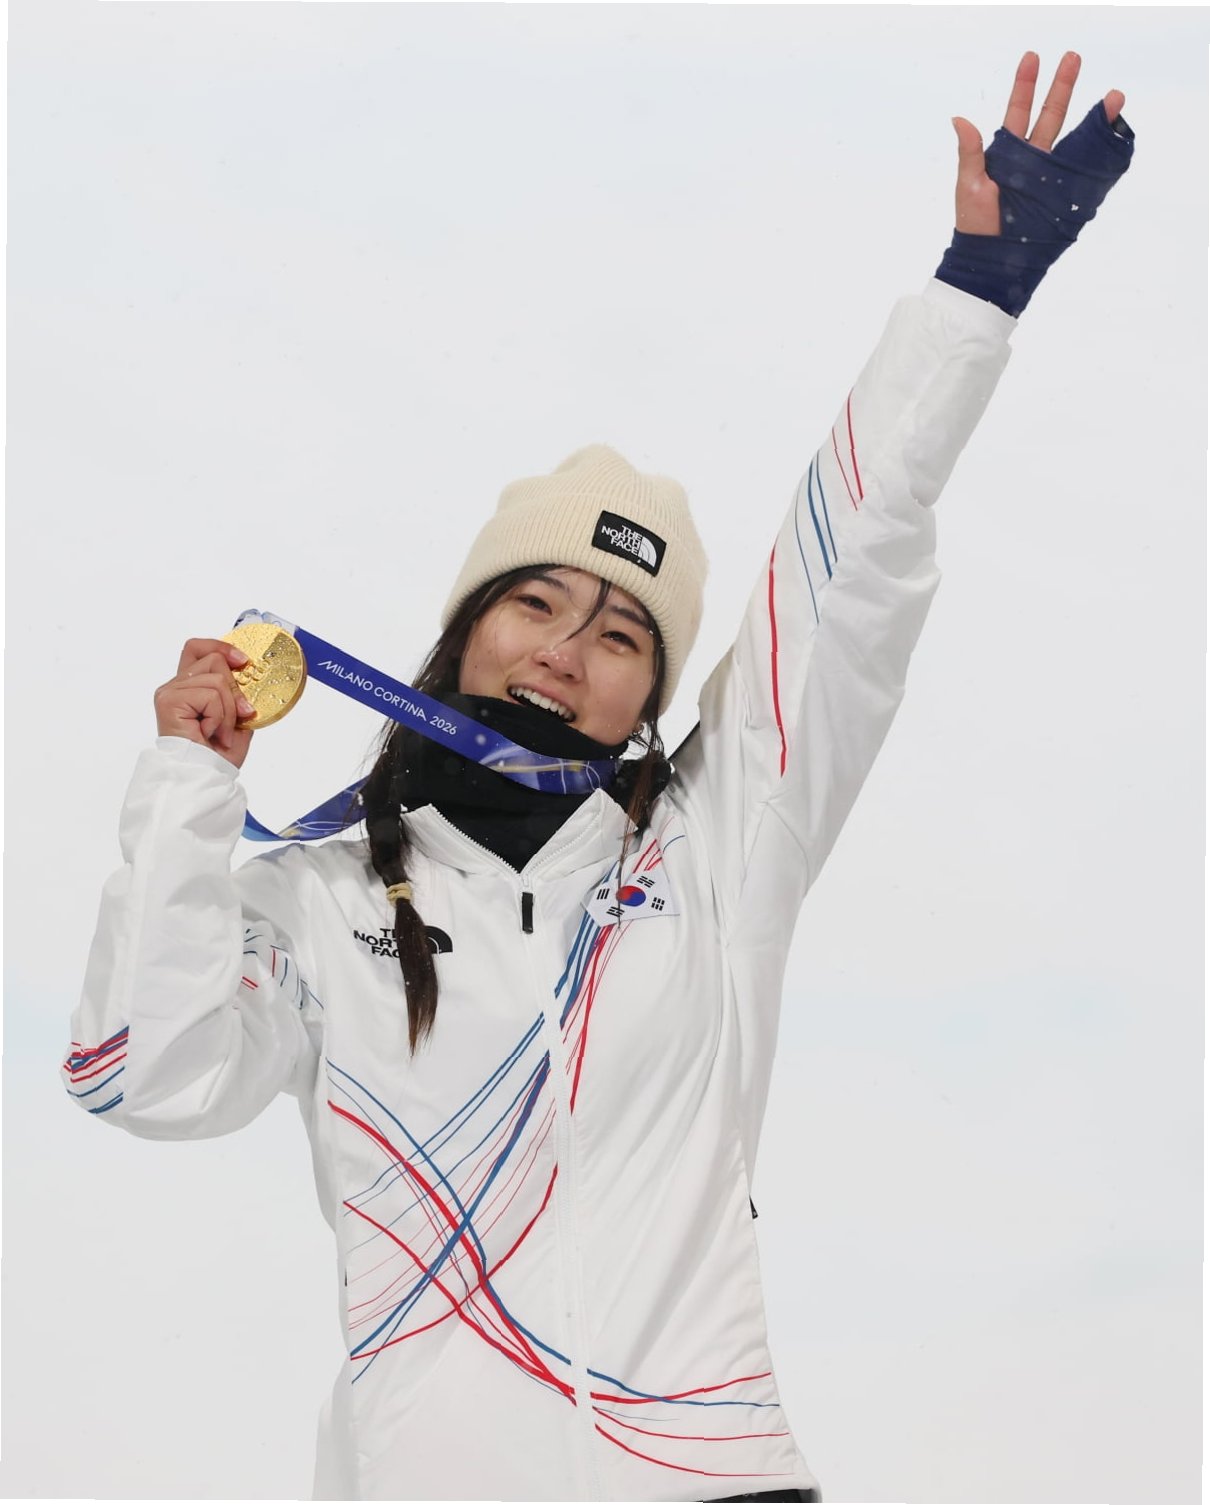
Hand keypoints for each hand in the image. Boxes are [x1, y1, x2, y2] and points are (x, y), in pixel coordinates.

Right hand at [154, 638, 256, 768]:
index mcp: (189, 687)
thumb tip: (250, 674)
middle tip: (237, 718)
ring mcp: (169, 692)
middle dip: (235, 691)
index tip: (244, 662)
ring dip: (228, 711)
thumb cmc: (217, 756)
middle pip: (213, 659)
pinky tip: (209, 733)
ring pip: (216, 679)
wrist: (203, 778)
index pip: (198, 648)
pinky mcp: (169, 701)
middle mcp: (175, 686)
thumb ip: (239, 694)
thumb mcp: (238, 719)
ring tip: (220, 733)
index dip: (221, 647)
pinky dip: (219, 717)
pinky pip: (210, 695)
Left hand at [953, 52, 1125, 235]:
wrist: (991, 261)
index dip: (1025, 85)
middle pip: (1050, 116)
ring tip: (1113, 96)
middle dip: (1063, 86)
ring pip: (1072, 138)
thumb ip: (969, 152)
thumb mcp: (969, 185)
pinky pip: (1082, 170)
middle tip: (1073, 56)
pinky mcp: (1061, 195)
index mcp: (1006, 153)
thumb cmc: (974, 224)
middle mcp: (1030, 160)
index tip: (1032, 56)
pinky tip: (1114, 134)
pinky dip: (1099, 152)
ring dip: (1093, 116)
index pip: (1018, 112)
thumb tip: (958, 118)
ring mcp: (1048, 176)